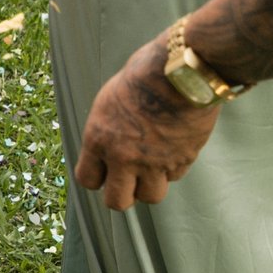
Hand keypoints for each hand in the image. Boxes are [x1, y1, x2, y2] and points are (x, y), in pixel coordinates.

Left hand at [73, 34, 222, 209]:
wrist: (185, 71)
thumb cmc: (145, 74)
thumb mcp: (111, 99)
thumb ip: (108, 128)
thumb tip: (108, 141)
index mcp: (99, 139)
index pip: (88, 179)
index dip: (97, 178)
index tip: (104, 171)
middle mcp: (124, 157)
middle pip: (117, 202)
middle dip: (122, 195)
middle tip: (129, 182)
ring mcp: (155, 162)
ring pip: (151, 196)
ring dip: (151, 185)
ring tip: (154, 166)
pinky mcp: (183, 160)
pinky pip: (174, 176)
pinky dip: (173, 167)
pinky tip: (174, 147)